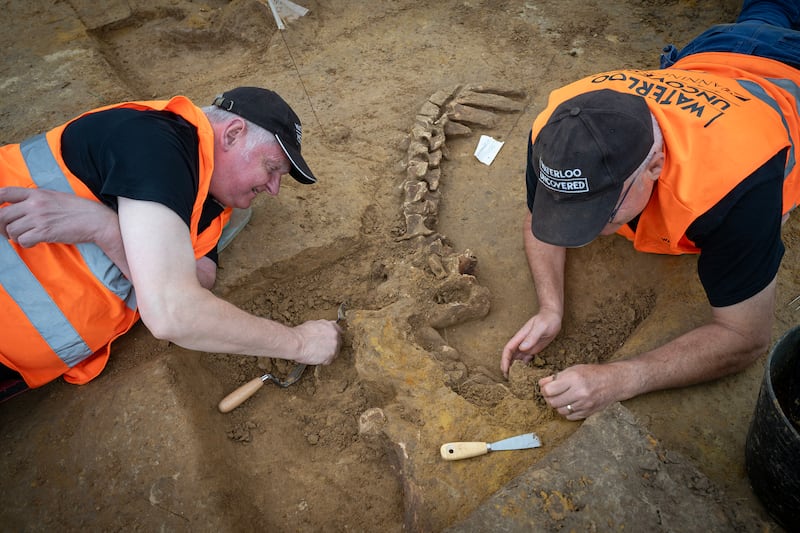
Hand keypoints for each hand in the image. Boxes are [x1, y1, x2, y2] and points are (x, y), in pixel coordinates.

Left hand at [0, 186, 114, 246]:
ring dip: (15, 236)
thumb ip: (36, 199)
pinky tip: (34, 242)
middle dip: (1, 226)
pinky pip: (23, 240)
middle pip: (1, 215)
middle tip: (8, 232)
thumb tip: (18, 208)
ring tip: (26, 237)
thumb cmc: (77, 209)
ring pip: (11, 230)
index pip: (3, 193)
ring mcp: (39, 218)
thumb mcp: (54, 197)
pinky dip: (26, 244)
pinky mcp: (45, 232)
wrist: (96, 220)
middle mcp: (34, 204)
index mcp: (36, 193)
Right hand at [292, 319, 342, 365]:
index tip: (330, 340)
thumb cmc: (301, 333)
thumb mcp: (314, 324)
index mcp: (332, 327)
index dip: (333, 337)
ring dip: (327, 354)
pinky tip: (315, 358)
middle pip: (337, 343)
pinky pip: (329, 361)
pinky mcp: (330, 356)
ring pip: (334, 353)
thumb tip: (324, 328)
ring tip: (316, 353)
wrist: (296, 342)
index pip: (338, 331)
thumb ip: (323, 326)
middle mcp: (335, 336)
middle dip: (330, 346)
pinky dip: (323, 361)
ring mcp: (334, 346)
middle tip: (321, 349)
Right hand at [501, 309, 561, 376]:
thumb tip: (522, 348)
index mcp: (520, 337)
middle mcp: (521, 343)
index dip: (504, 360)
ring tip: (516, 380)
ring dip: (515, 369)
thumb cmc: (547, 319)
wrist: (552, 316)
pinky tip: (526, 375)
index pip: (508, 350)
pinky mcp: (533, 350)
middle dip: (507, 367)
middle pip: (510, 356)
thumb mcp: (541, 327)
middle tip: (509, 379)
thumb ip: (532, 337)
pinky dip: (524, 367)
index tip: (505, 370)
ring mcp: (526, 347)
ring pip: (517, 359)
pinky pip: (525, 360)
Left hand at [538, 363, 626, 419]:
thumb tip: (541, 384)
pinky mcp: (588, 413)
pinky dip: (567, 411)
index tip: (546, 387)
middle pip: (553, 402)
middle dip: (549, 398)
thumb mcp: (574, 369)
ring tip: (562, 397)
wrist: (614, 382)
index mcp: (574, 379)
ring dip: (558, 405)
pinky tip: (570, 403)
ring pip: (560, 410)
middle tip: (552, 393)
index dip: (544, 389)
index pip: (549, 390)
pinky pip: (569, 416)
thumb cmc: (592, 373)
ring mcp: (584, 405)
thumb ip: (556, 377)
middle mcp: (579, 393)